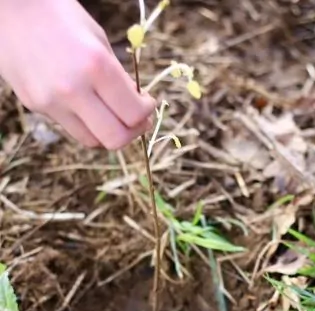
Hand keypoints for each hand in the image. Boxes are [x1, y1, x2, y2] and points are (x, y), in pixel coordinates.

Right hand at [0, 0, 154, 148]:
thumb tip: (136, 107)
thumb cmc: (59, 16)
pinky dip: (86, 124)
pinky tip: (88, 106)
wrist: (7, 7)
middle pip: (115, 139)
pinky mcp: (35, 106)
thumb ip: (119, 78)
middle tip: (137, 121)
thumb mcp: (99, 41)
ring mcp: (51, 101)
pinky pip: (71, 129)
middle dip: (133, 133)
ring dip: (109, 133)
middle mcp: (73, 89)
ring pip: (93, 141)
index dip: (146, 113)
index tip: (147, 104)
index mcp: (96, 66)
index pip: (134, 114)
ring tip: (113, 117)